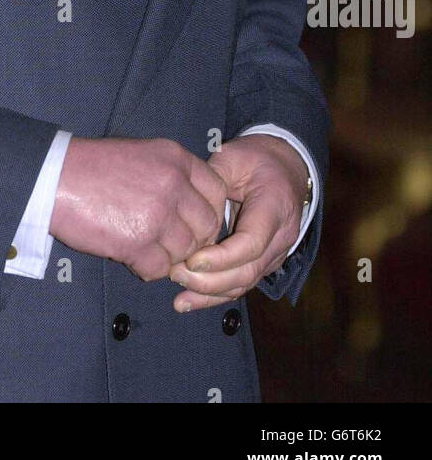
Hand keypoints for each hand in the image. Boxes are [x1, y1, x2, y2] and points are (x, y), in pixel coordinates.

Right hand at [49, 136, 227, 281]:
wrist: (55, 177)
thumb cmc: (94, 166)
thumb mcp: (143, 153)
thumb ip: (173, 175)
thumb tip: (194, 207)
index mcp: (176, 159)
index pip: (217, 192)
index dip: (208, 212)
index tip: (192, 221)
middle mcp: (173, 184)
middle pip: (207, 226)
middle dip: (193, 240)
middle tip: (169, 242)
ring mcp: (157, 214)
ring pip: (185, 251)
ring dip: (168, 255)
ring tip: (143, 247)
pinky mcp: (138, 242)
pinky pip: (160, 269)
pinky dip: (148, 268)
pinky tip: (130, 256)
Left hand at [169, 134, 307, 311]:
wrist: (284, 168)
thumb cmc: (256, 160)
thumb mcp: (233, 158)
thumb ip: (212, 180)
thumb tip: (185, 205)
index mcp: (275, 206)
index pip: (252, 243)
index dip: (221, 257)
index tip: (191, 259)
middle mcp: (280, 237)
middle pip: (248, 271)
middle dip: (210, 280)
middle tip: (175, 273)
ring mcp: (275, 254)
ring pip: (244, 283)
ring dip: (210, 293)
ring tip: (179, 295)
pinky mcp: (263, 263)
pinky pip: (240, 284)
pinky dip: (214, 296)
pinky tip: (187, 302)